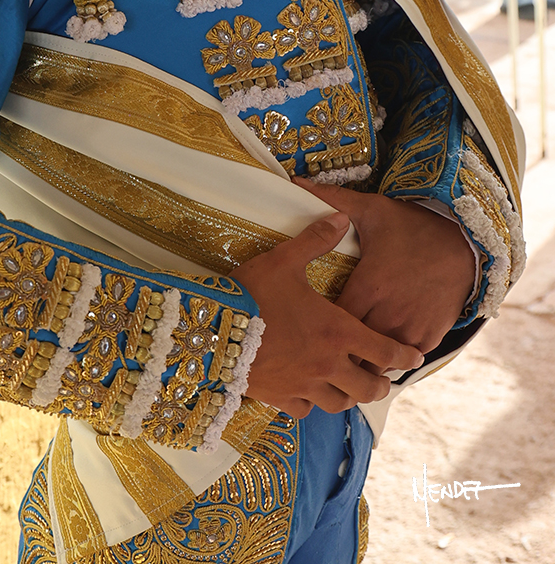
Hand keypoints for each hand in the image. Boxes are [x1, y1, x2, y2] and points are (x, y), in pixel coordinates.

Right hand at [230, 211, 424, 417]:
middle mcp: (326, 364)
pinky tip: (307, 393)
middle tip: (382, 380)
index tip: (414, 359)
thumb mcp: (285, 260)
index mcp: (337, 332)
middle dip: (379, 385)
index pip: (384, 351)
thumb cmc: (253, 292)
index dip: (403, 356)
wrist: (213, 327)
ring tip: (348, 388)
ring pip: (338, 403)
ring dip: (347, 396)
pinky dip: (310, 403)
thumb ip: (316, 239)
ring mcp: (303, 385)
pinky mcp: (278, 397)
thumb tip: (340, 217)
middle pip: (367, 388)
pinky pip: (304, 409)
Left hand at [293, 179, 475, 354]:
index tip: (313, 324)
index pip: (336, 323)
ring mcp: (412, 328)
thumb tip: (296, 180)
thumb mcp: (372, 209)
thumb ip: (332, 199)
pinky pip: (406, 360)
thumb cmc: (412, 225)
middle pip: (355, 349)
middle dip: (340, 350)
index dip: (322, 328)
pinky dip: (394, 358)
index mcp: (369, 286)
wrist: (464, 240)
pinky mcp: (431, 336)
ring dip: (366, 358)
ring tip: (353, 352)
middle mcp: (389, 313)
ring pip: (381, 362)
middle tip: (327, 346)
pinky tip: (382, 348)